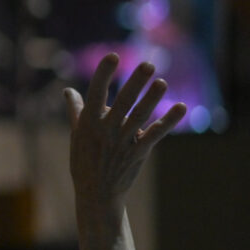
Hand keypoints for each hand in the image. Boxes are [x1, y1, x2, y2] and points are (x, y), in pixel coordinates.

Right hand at [64, 54, 185, 208]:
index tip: (113, 56)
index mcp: (88, 123)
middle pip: (123, 102)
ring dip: (152, 99)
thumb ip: (76, 110)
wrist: (96, 193)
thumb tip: (68, 90)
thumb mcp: (76, 135)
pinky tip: (181, 107)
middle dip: (135, 83)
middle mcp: (106, 130)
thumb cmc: (84, 160)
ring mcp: (123, 142)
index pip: (95, 94)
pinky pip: (155, 134)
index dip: (104, 75)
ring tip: (162, 82)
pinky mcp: (138, 152)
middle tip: (148, 65)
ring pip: (140, 117)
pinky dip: (168, 121)